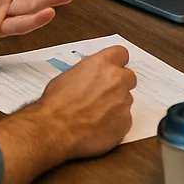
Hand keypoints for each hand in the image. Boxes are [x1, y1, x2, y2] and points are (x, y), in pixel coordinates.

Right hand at [30, 45, 136, 159]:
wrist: (53, 130)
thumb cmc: (55, 106)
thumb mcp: (67, 77)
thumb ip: (87, 73)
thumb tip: (91, 77)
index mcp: (101, 64)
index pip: (121, 53)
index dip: (117, 62)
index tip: (115, 68)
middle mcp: (116, 80)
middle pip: (129, 77)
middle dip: (119, 85)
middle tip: (104, 95)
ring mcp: (123, 101)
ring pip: (126, 101)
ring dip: (115, 106)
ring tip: (95, 116)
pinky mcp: (125, 122)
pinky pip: (124, 121)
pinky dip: (115, 124)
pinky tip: (98, 127)